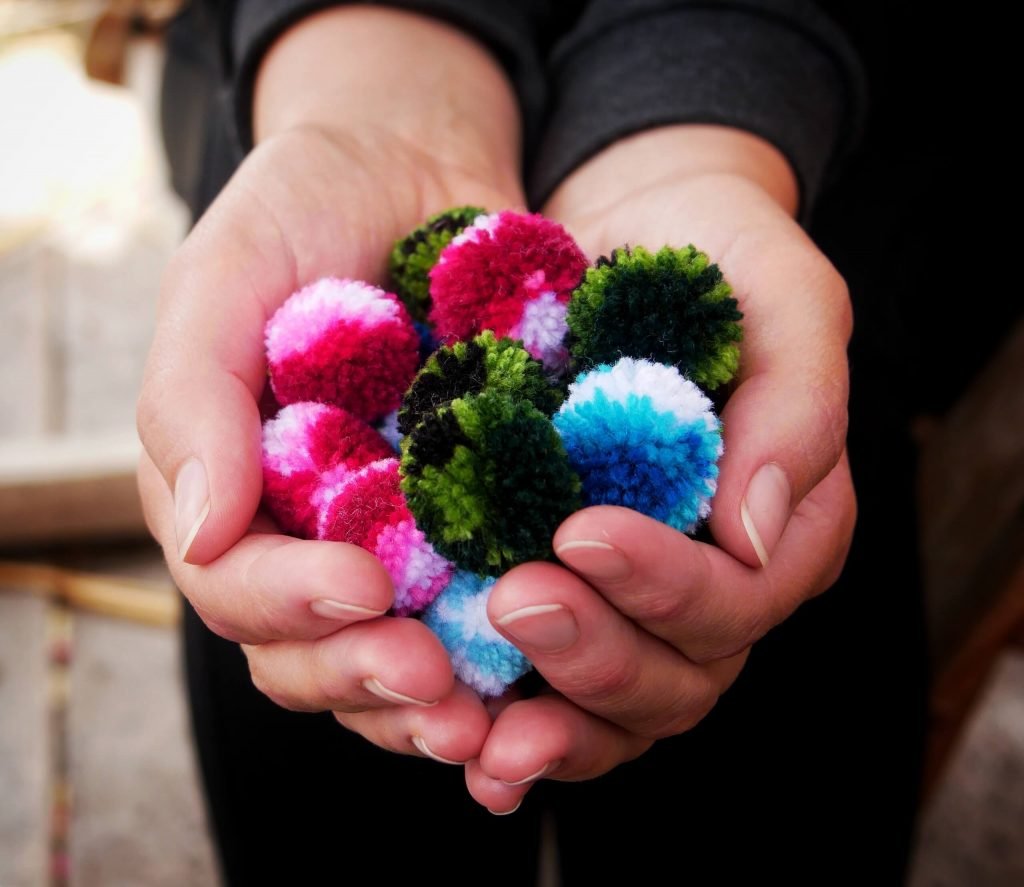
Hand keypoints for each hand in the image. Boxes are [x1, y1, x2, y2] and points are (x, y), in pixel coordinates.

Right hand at [138, 7, 523, 765]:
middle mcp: (308, 534)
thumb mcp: (227, 276)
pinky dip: (504, 658)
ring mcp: (395, 537)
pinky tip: (543, 674)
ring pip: (392, 661)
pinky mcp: (475, 523)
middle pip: (312, 653)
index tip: (363, 589)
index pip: (237, 585)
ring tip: (484, 714)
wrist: (413, 162)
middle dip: (366, 678)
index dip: (290, 606)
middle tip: (433, 682)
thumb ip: (193, 398)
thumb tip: (196, 532)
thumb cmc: (305, 209)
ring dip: (432, 701)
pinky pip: (480, 613)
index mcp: (234, 492)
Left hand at [464, 126, 855, 811]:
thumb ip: (797, 404)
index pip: (741, 597)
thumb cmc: (718, 255)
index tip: (580, 530)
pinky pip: (547, 689)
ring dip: (548, 720)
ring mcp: (635, 601)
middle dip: (597, 654)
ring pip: (614, 707)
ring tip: (471, 717)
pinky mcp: (564, 591)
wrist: (628, 233)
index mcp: (784, 527)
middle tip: (515, 601)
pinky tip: (458, 738)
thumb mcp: (784, 297)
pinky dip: (507, 721)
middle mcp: (714, 583)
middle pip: (678, 677)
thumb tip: (755, 533)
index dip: (668, 586)